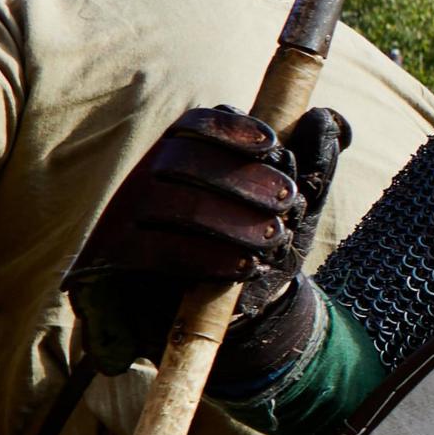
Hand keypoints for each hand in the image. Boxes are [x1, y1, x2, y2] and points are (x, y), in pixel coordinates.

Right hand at [68, 106, 348, 365]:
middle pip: (182, 161)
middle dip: (241, 178)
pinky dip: (205, 257)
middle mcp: (144, 178)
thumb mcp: (286, 208)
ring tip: (272, 237)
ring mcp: (123, 215)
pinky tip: (242, 266)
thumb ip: (306, 164)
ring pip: (170, 204)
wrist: (214, 317)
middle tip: (287, 199)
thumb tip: (321, 117)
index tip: (273, 144)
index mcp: (179, 155)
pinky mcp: (112, 256)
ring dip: (230, 220)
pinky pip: (154, 251)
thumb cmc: (252, 247)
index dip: (231, 129)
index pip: (194, 125)